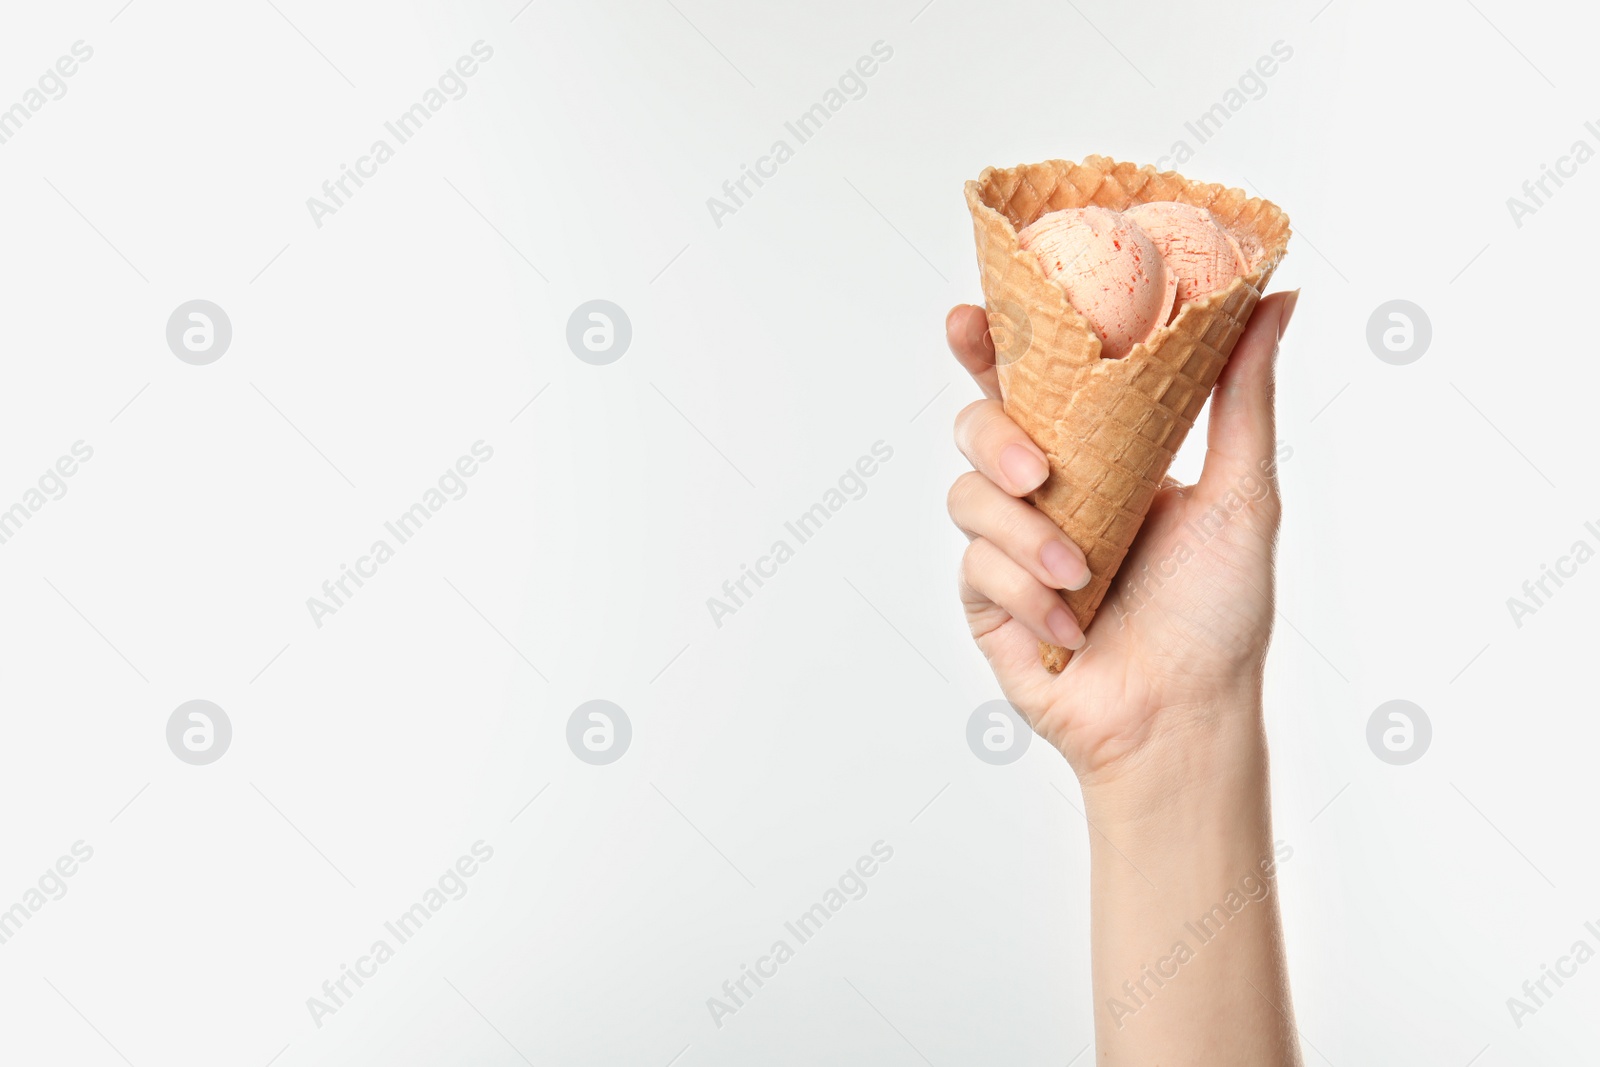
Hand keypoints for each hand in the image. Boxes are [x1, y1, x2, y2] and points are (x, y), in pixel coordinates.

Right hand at [946, 291, 1298, 787]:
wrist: (1182, 717)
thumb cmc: (1219, 615)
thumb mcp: (1242, 493)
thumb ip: (1244, 394)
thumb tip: (1277, 296)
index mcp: (1101, 454)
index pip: (1036, 381)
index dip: (995, 343)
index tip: (974, 314)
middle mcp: (1049, 491)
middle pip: (979, 423)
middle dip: (993, 434)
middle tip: (1037, 468)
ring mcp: (1013, 545)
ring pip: (969, 494)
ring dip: (1026, 535)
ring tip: (1081, 574)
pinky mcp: (988, 598)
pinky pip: (977, 564)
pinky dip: (1027, 591)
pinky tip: (1072, 623)